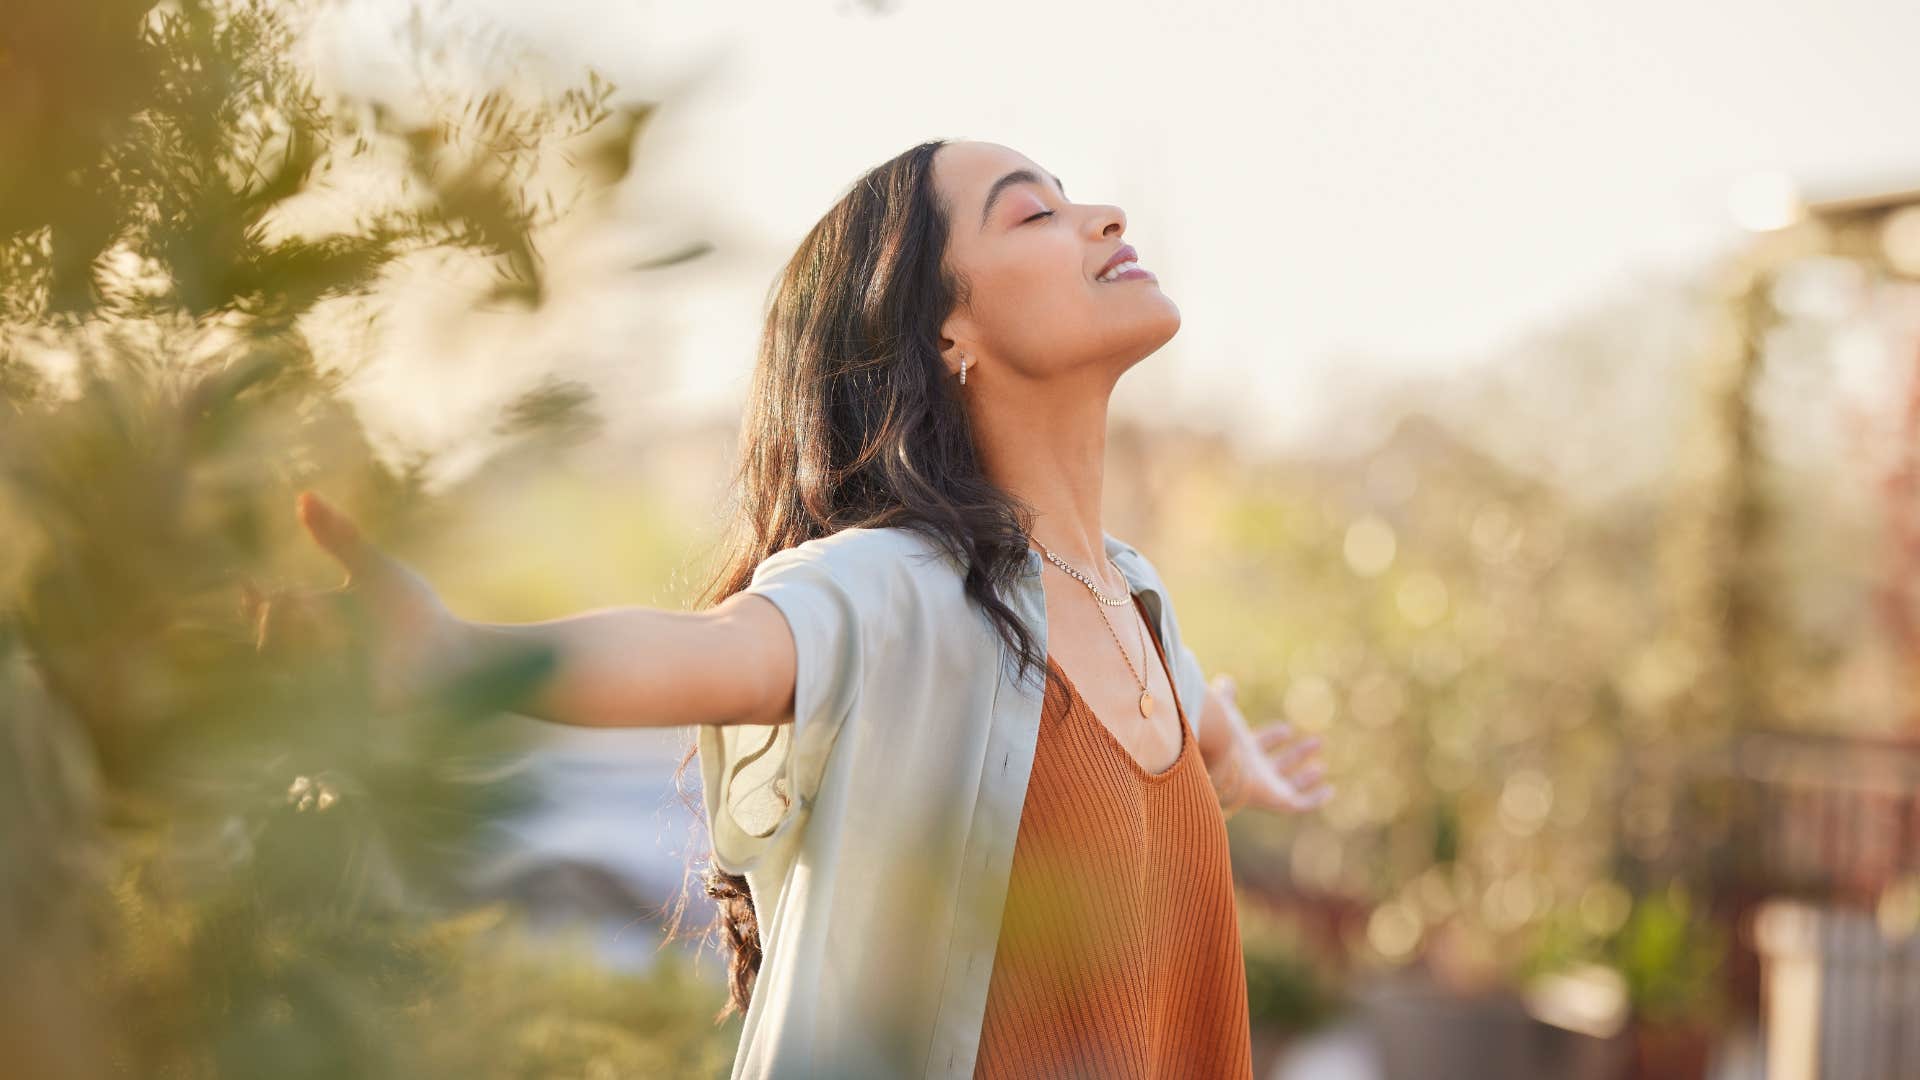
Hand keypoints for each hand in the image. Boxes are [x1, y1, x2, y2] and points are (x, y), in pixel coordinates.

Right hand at [241, 491, 468, 713]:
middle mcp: (314, 659)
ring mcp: (328, 690)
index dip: (252, 605)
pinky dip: (324, 669)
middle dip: (279, 618)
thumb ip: (340, 537)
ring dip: (303, 640)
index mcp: (316, 625)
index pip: (266, 618)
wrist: (456, 654)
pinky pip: (313, 697)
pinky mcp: (345, 715)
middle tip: (301, 601)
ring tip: (328, 622)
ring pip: (284, 669)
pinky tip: (343, 652)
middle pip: (267, 642)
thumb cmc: (416, 614)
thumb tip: (303, 496)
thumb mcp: (374, 570)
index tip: (248, 585)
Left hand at [1207, 673, 1333, 817]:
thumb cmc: (1221, 737)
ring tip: (1321, 767)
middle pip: (1278, 765)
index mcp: (1241, 752)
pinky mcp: (1279, 801)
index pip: (1260, 745)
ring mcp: (1267, 788)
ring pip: (1289, 785)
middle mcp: (1254, 772)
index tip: (1287, 729)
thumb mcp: (1226, 712)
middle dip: (1297, 754)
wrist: (1220, 762)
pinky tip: (1329, 791)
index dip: (1273, 737)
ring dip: (1305, 777)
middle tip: (1317, 742)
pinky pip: (1301, 804)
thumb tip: (1225, 680)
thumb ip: (1225, 698)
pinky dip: (1315, 799)